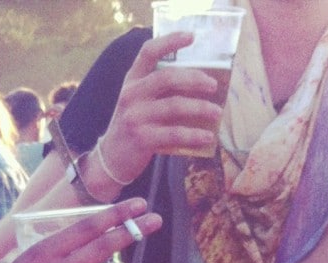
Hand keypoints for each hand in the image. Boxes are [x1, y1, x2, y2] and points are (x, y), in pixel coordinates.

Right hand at [95, 34, 224, 183]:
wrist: (110, 160)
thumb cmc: (132, 128)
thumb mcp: (137, 102)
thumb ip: (157, 90)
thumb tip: (198, 84)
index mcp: (131, 81)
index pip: (148, 52)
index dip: (170, 41)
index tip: (191, 37)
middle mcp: (131, 95)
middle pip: (167, 77)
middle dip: (195, 79)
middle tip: (213, 85)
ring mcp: (135, 117)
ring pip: (175, 106)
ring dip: (200, 108)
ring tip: (216, 112)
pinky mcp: (142, 139)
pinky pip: (174, 134)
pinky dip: (194, 135)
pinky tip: (207, 136)